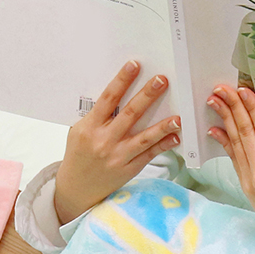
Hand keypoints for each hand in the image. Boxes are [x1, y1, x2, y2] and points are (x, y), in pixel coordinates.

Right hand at [54, 61, 180, 223]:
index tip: (134, 65)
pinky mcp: (130, 168)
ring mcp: (118, 156)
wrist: (76, 188)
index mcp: (90, 127)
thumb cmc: (79, 154)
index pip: (108, 99)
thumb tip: (118, 93)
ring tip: (178, 116)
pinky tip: (176, 136)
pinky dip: (164, 145)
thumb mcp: (79, 131)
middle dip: (147, 95)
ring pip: (144, 138)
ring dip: (162, 126)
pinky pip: (150, 154)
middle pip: (130, 114)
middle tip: (162, 80)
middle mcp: (104, 140)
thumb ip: (97, 116)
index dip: (121, 81)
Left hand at [206, 85, 254, 253]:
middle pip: (245, 134)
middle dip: (232, 108)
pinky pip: (234, 159)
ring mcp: (251, 182)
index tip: (244, 90)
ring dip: (224, 120)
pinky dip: (225, 142)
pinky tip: (215, 129)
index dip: (253, 108)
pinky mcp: (246, 187)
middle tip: (221, 88)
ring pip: (236, 144)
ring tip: (214, 101)